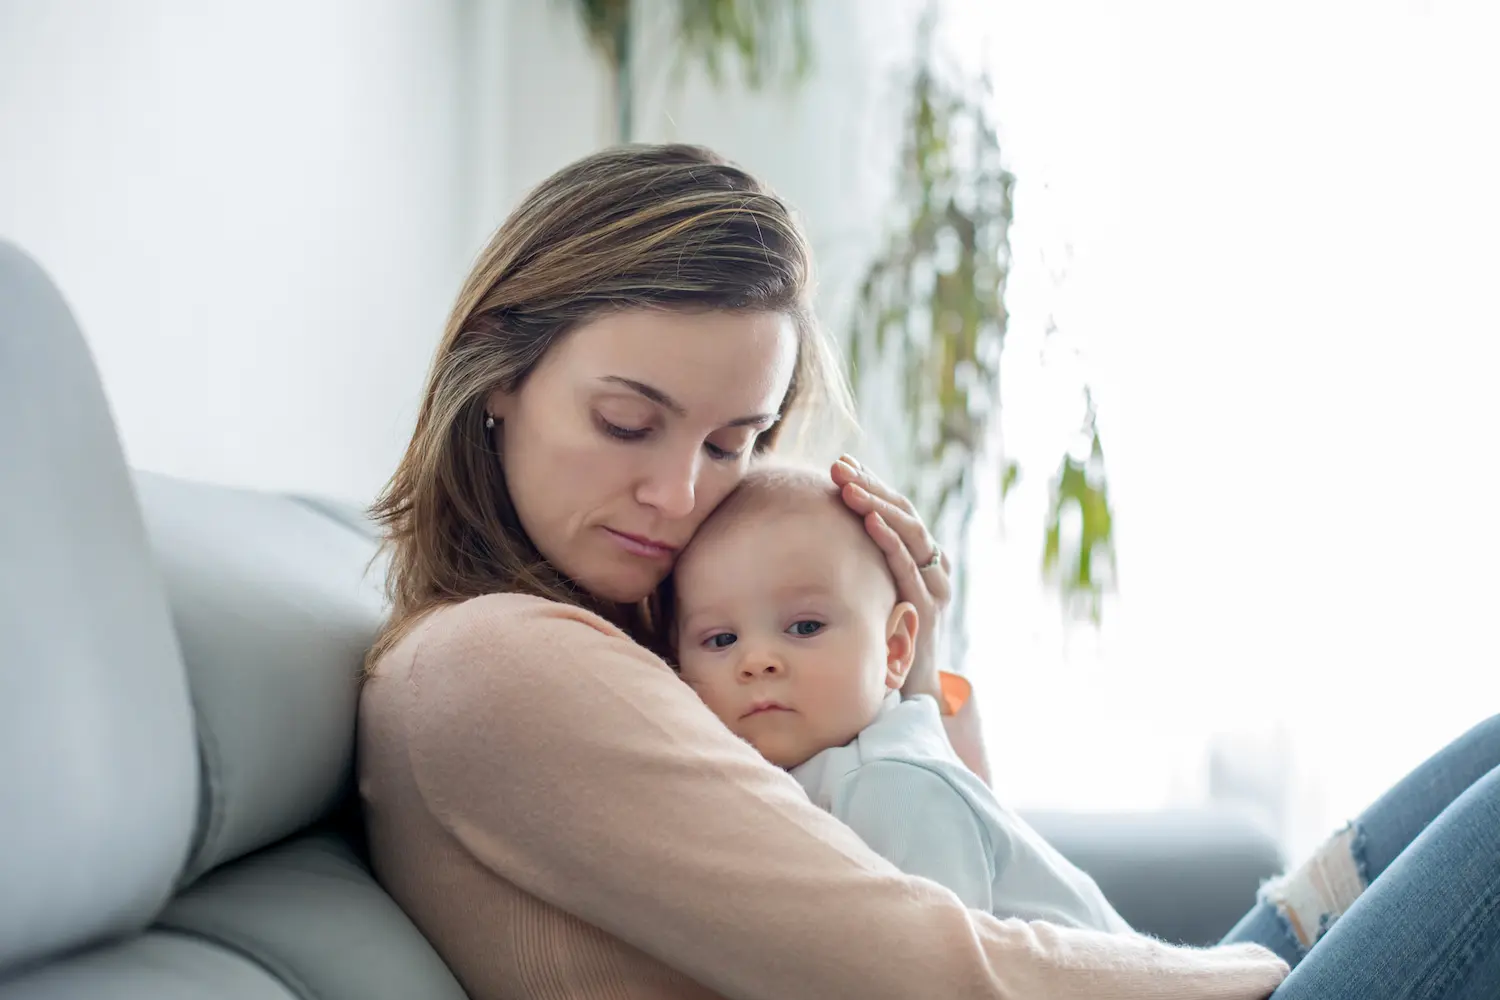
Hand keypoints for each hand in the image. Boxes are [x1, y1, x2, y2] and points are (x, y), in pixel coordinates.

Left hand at [830, 455, 951, 703]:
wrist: (909, 690)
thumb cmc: (885, 639)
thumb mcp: (876, 593)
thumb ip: (864, 564)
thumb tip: (821, 531)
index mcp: (924, 558)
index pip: (899, 509)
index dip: (873, 484)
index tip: (844, 463)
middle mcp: (934, 567)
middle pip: (906, 514)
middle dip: (872, 486)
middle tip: (840, 466)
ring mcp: (935, 587)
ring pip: (912, 533)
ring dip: (880, 505)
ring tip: (851, 487)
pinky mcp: (928, 608)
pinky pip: (910, 567)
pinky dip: (891, 540)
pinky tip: (871, 520)